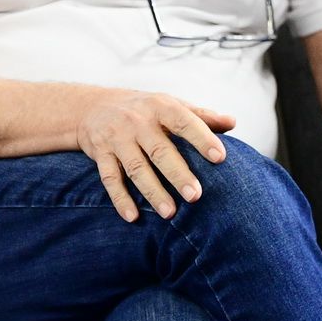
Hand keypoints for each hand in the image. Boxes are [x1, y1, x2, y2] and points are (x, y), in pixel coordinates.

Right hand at [76, 91, 234, 222]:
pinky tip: (132, 216)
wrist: (89, 106)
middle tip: (195, 196)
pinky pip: (109, 178)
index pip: (182, 121)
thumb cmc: (142, 109)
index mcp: (158, 106)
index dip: (201, 138)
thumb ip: (200, 115)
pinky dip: (119, 198)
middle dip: (177, 173)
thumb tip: (232, 122)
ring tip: (170, 213)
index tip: (220, 157)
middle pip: (159, 150)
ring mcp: (116, 138)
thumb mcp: (168, 104)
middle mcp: (136, 121)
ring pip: (135, 167)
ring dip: (152, 191)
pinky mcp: (100, 154)